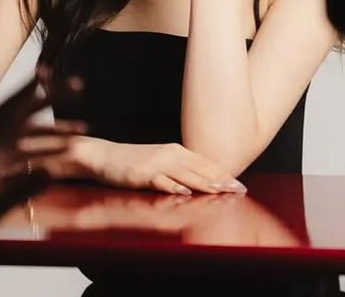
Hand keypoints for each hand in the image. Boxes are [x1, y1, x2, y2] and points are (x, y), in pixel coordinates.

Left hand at [0, 71, 84, 277]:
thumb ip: (16, 193)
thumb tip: (50, 171)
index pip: (7, 115)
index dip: (27, 92)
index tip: (47, 73)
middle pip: (18, 117)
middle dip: (47, 100)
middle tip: (76, 88)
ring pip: (21, 138)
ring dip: (49, 130)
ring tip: (80, 130)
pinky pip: (16, 158)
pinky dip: (38, 152)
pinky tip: (55, 160)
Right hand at [82, 137, 246, 194]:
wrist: (104, 156)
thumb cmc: (134, 162)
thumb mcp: (162, 161)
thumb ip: (182, 169)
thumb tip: (203, 181)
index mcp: (177, 151)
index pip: (206, 163)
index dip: (224, 174)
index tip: (240, 185)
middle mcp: (170, 154)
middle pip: (200, 168)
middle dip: (221, 180)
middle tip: (239, 190)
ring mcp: (156, 163)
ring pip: (185, 174)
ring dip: (204, 183)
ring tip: (221, 191)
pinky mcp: (142, 174)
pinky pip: (160, 181)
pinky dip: (173, 186)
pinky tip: (185, 193)